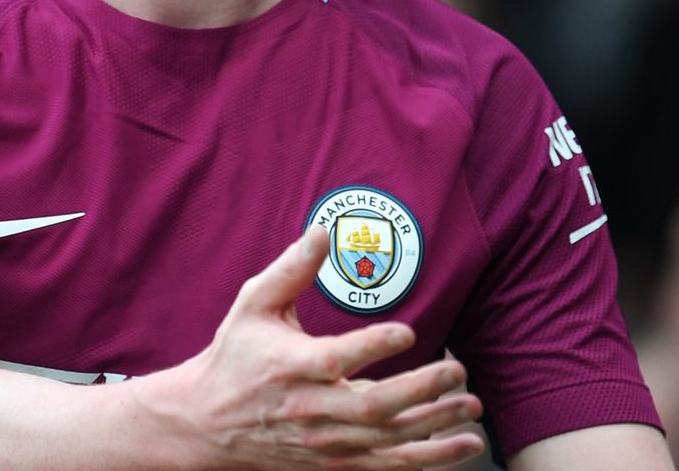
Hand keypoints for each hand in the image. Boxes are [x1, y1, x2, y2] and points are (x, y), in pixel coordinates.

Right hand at [156, 226, 485, 469]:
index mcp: (290, 367)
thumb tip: (323, 231)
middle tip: (458, 369)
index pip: (336, 359)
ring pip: (387, 441)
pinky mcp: (334, 461)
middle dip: (420, 390)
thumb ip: (291, 270)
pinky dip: (428, 459)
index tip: (406, 331)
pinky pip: (387, 466)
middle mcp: (310, 409)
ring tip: (472, 407)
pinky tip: (462, 444)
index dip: (372, 346)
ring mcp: (324, 441)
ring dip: (435, 427)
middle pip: (372, 407)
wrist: (206, 423)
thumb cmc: (235, 356)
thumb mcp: (253, 305)